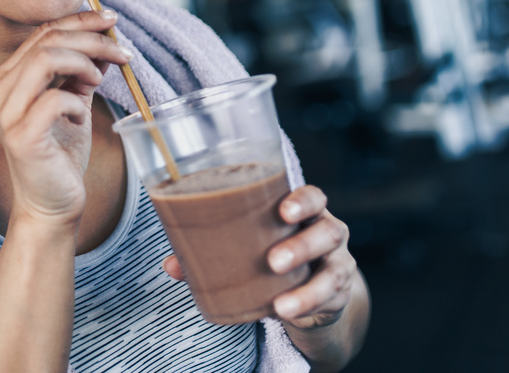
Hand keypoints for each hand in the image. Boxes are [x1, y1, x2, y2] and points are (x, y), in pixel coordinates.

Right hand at [0, 9, 131, 226]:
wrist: (52, 205)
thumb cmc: (61, 154)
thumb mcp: (75, 103)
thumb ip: (83, 72)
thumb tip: (106, 41)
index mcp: (10, 78)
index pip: (43, 32)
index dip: (80, 20)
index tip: (112, 20)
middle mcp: (1, 91)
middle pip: (47, 40)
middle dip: (91, 38)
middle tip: (122, 51)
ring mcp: (7, 114)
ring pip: (45, 59)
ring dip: (84, 62)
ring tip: (100, 80)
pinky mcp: (21, 137)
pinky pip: (53, 100)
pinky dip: (76, 101)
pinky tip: (81, 117)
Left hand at [161, 185, 356, 329]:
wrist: (311, 291)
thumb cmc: (274, 253)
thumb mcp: (251, 246)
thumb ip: (214, 250)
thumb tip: (171, 263)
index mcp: (304, 212)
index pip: (313, 197)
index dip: (302, 201)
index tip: (282, 210)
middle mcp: (327, 232)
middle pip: (328, 231)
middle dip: (301, 245)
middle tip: (273, 260)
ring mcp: (337, 264)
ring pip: (334, 271)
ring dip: (306, 288)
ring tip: (281, 303)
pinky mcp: (337, 295)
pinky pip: (328, 300)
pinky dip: (306, 307)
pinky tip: (286, 312)